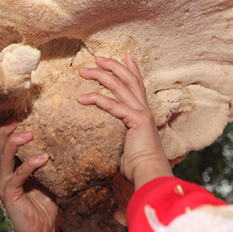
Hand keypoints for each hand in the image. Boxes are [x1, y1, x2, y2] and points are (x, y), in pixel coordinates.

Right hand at [0, 119, 58, 231]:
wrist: (44, 229)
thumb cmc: (46, 201)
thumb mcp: (49, 174)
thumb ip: (50, 157)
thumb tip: (65, 135)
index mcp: (11, 166)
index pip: (1, 143)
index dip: (4, 128)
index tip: (16, 112)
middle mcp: (4, 173)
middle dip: (6, 130)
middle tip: (17, 117)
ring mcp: (5, 184)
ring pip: (3, 158)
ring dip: (15, 143)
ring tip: (29, 133)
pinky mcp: (10, 195)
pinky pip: (17, 176)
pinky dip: (30, 165)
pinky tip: (43, 158)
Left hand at [78, 55, 172, 189]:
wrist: (150, 174)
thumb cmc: (138, 167)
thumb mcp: (125, 148)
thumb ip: (118, 140)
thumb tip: (103, 145)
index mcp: (144, 114)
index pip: (138, 86)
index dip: (132, 70)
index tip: (126, 57)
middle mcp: (144, 110)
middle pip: (129, 79)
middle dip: (113, 66)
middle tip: (98, 57)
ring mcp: (142, 113)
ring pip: (120, 86)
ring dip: (101, 75)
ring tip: (85, 70)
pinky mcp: (137, 120)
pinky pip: (113, 105)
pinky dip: (97, 99)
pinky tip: (82, 98)